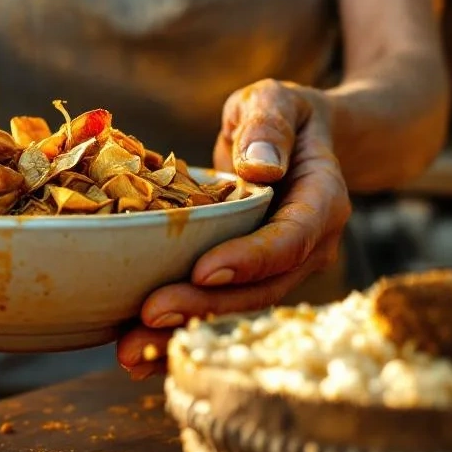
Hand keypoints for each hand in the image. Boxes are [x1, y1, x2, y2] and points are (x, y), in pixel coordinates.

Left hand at [117, 79, 349, 377]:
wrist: (299, 138)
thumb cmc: (282, 114)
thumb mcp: (275, 99)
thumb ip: (268, 123)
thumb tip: (260, 165)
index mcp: (321, 200)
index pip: (291, 238)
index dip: (250, 258)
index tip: (203, 271)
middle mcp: (310, 246)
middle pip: (262, 287)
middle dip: (205, 307)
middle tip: (148, 316)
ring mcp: (283, 269)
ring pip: (239, 309)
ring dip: (186, 332)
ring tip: (130, 353)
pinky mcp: (254, 278)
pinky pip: (222, 308)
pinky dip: (181, 330)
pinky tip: (137, 351)